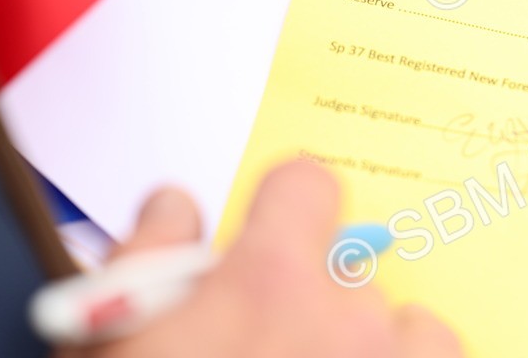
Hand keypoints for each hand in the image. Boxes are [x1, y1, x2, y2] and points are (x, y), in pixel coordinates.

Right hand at [57, 162, 463, 357]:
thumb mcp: (111, 345)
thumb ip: (148, 260)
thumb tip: (177, 206)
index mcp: (268, 281)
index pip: (309, 186)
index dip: (289, 206)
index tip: (277, 231)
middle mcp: (348, 316)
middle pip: (354, 272)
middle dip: (317, 305)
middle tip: (274, 354)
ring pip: (416, 327)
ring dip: (383, 350)